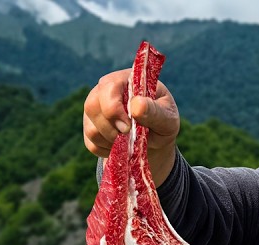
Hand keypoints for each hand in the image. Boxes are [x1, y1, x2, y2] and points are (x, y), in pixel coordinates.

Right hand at [82, 68, 181, 186]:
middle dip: (110, 128)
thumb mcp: (168, 118)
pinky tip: (121, 145)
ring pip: (91, 129)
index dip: (113, 109)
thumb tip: (137, 105)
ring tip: (129, 140)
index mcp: (125, 80)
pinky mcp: (90, 128)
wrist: (155, 138)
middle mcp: (104, 91)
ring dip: (111, 141)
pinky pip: (91, 144)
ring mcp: (95, 109)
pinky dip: (107, 150)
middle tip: (128, 136)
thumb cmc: (163, 121)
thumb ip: (155, 112)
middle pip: (92, 106)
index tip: (128, 127)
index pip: (108, 87)